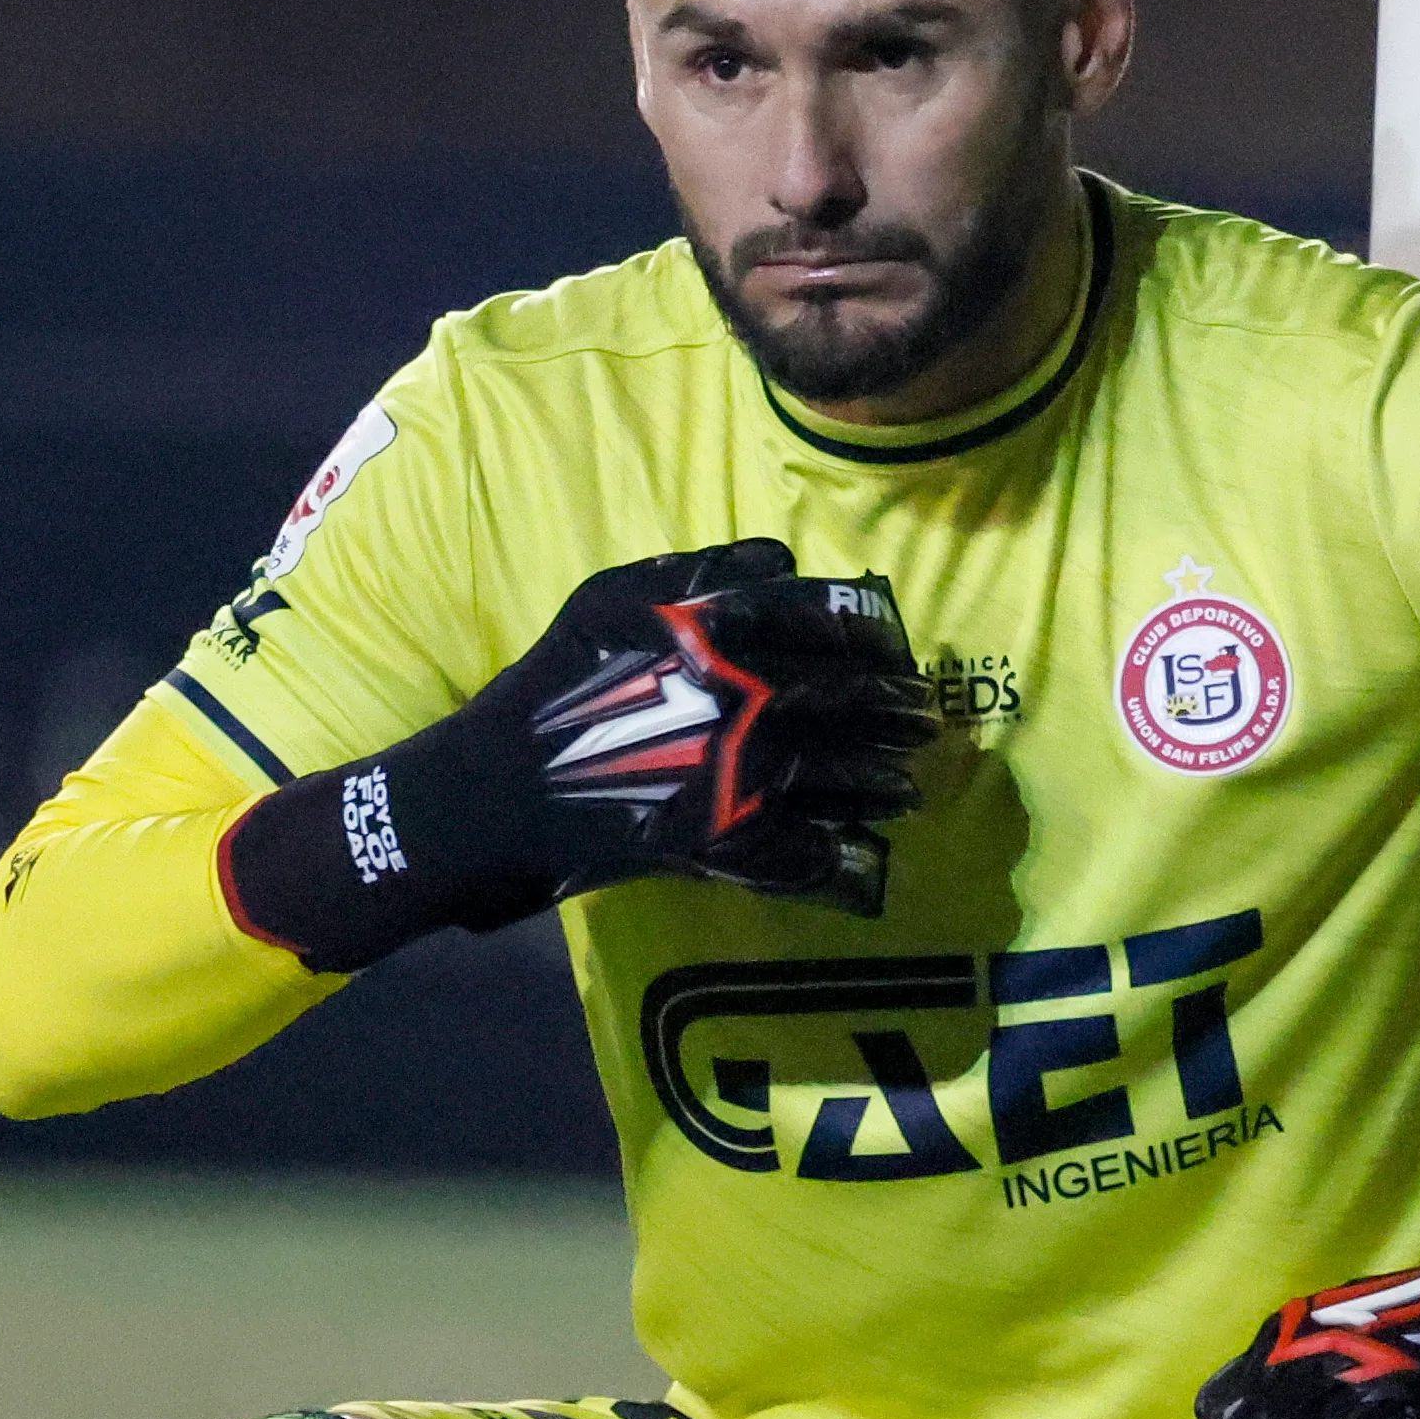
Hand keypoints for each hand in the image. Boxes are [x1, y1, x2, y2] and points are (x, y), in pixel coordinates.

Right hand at [223, 541, 937, 970]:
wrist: (496, 789)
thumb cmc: (554, 681)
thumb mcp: (611, 596)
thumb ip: (699, 569)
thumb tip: (783, 561)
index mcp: (714, 630)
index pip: (827, 619)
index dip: (874, 633)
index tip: (895, 648)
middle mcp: (734, 697)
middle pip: (848, 697)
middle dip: (898, 709)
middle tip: (923, 718)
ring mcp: (731, 774)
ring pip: (841, 775)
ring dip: (885, 780)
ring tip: (908, 785)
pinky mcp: (721, 843)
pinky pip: (804, 851)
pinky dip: (842, 856)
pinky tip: (865, 853)